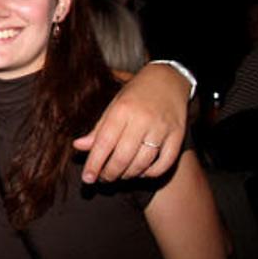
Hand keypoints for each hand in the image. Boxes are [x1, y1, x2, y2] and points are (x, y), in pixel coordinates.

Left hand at [74, 63, 188, 182]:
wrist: (168, 79)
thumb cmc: (135, 94)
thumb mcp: (113, 106)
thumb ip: (98, 129)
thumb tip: (78, 146)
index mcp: (122, 110)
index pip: (104, 143)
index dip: (94, 163)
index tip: (87, 178)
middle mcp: (142, 119)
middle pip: (123, 157)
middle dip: (110, 173)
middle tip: (103, 178)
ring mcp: (162, 128)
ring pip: (143, 163)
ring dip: (128, 175)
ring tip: (119, 175)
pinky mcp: (178, 135)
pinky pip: (165, 163)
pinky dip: (151, 173)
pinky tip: (141, 172)